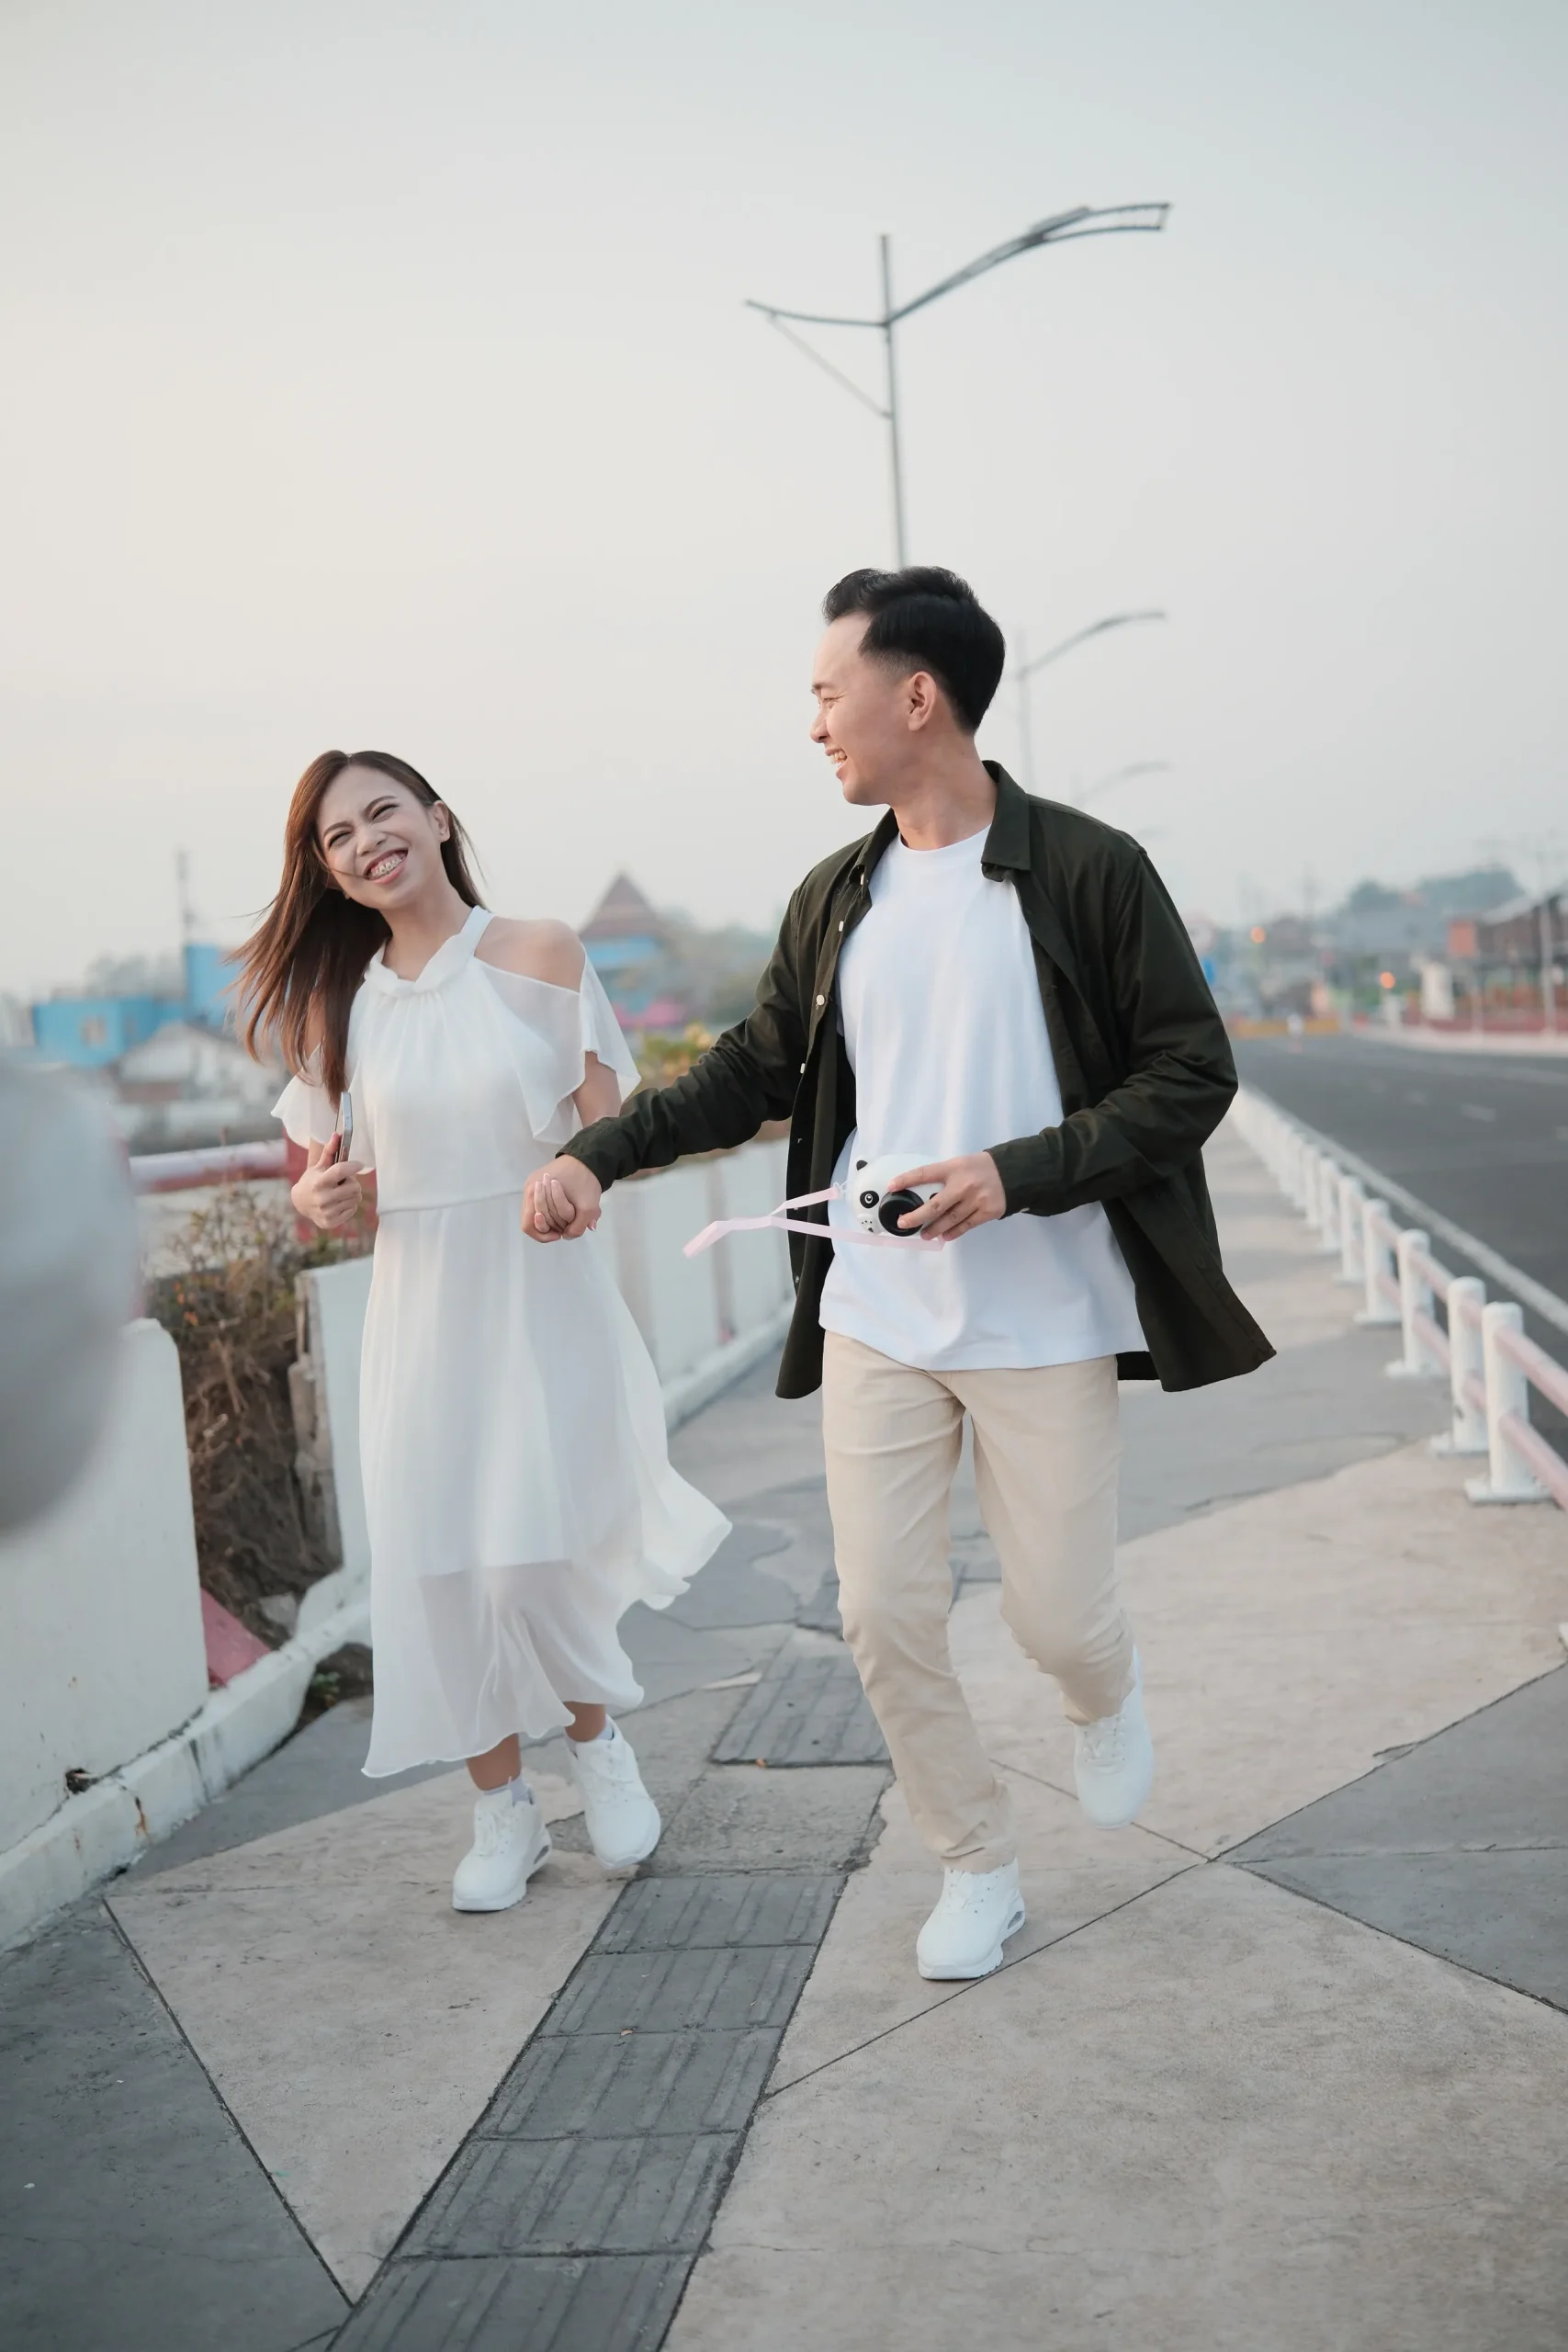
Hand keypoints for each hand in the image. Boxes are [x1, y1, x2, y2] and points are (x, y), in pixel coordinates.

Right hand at [291, 1137, 365, 1231]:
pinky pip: (352, 1210)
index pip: (340, 1171)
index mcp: (319, 1182)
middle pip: (355, 1187)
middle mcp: (322, 1198)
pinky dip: (348, 1205)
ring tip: (340, 1192)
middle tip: (345, 1182)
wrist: (300, 1203)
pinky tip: (338, 1203)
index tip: (360, 1163)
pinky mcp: (330, 1222)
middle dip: (353, 1182)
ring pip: (355, 1199)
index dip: (353, 1166)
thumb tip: (337, 1134)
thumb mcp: (319, 1166)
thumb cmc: (313, 1180)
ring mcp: (326, 1212)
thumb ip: (330, 1152)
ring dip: (351, 1193)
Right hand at [522, 1155, 602, 1241]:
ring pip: (535, 1211)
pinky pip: (538, 1203)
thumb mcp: (588, 1208)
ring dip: (549, 1218)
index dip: (542, 1234)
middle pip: (531, 1219)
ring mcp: (532, 1184)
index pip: (528, 1225)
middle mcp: (528, 1189)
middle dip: (548, 1227)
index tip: (559, 1233)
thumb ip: (578, 1227)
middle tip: (563, 1227)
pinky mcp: (537, 1181)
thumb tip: (567, 1236)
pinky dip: (549, 1210)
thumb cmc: (584, 1181)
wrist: (587, 1158)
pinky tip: (562, 1210)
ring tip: (564, 1218)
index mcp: (534, 1193)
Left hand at [890, 1152, 1006, 1240]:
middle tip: (903, 1223)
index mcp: (953, 1168)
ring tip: (924, 1234)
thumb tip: (923, 1194)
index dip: (906, 1180)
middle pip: (935, 1205)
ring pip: (950, 1220)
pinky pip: (965, 1226)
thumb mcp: (960, 1164)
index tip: (891, 1186)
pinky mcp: (986, 1212)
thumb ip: (944, 1176)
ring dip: (934, 1229)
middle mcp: (963, 1185)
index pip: (925, 1174)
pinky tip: (944, 1237)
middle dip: (916, 1216)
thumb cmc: (980, 1168)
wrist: (1012, 1173)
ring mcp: (976, 1200)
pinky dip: (953, 1233)